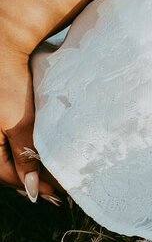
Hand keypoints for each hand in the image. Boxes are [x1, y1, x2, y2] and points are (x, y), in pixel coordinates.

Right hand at [0, 45, 55, 202]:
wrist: (4, 48)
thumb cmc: (9, 84)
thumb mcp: (20, 124)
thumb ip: (24, 157)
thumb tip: (30, 189)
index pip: (5, 174)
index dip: (31, 185)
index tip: (56, 192)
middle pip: (4, 167)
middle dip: (30, 178)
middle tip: (56, 188)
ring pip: (6, 155)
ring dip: (28, 166)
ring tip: (52, 175)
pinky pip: (6, 142)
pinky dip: (23, 150)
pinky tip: (40, 154)